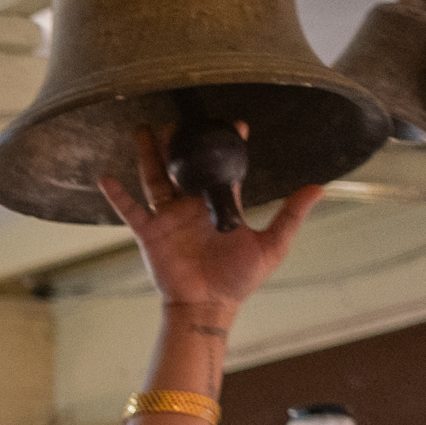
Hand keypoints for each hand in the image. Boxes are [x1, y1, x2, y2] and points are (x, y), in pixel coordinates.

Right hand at [98, 125, 320, 314]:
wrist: (209, 305)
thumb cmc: (239, 279)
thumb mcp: (272, 245)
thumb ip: (290, 216)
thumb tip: (319, 188)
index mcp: (220, 204)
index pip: (222, 168)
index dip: (227, 146)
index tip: (232, 124)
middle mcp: (191, 206)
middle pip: (183, 165)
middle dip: (180, 142)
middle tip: (179, 119)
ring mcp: (169, 217)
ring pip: (156, 178)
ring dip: (148, 155)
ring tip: (143, 129)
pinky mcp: (150, 232)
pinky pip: (130, 210)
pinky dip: (117, 195)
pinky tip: (106, 176)